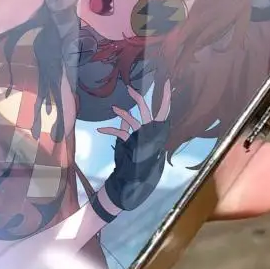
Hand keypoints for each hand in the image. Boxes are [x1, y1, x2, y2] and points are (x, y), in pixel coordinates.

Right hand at [96, 81, 172, 215]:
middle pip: (145, 111)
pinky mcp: (126, 141)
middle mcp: (147, 132)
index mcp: (157, 135)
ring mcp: (136, 136)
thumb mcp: (151, 158)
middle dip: (139, 99)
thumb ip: (152, 143)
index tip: (168, 83)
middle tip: (131, 88)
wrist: (131, 185)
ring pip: (130, 119)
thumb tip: (158, 132)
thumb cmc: (144, 175)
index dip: (165, 99)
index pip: (163, 114)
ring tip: (115, 109)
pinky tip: (101, 131)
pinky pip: (119, 132)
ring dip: (123, 114)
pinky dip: (111, 131)